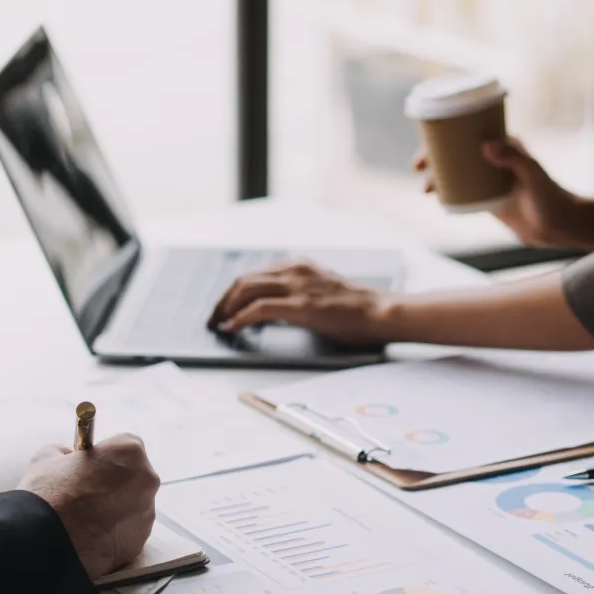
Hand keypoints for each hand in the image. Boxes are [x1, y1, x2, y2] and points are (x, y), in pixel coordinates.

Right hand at [18, 435, 159, 579]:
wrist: (45, 543)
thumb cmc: (48, 494)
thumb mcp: (47, 457)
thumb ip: (66, 452)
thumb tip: (68, 458)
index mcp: (128, 452)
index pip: (126, 446)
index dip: (108, 456)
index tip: (94, 465)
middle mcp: (146, 480)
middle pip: (135, 476)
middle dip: (116, 482)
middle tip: (89, 493)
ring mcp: (146, 513)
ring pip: (134, 506)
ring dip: (117, 508)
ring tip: (88, 519)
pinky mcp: (139, 542)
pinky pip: (129, 532)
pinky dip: (116, 533)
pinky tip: (92, 536)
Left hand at [206, 262, 391, 344]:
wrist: (380, 312)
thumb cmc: (356, 309)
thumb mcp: (321, 290)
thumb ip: (297, 293)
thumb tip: (270, 309)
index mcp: (298, 266)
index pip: (255, 274)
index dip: (234, 292)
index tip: (224, 307)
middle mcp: (294, 270)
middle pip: (244, 280)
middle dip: (223, 299)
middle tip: (213, 317)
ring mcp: (297, 286)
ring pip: (246, 290)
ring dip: (226, 308)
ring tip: (218, 323)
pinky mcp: (300, 306)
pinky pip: (259, 309)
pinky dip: (240, 318)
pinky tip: (232, 327)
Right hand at [414, 137, 582, 247]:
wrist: (560, 227)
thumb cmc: (552, 199)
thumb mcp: (533, 176)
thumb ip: (514, 159)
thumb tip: (485, 145)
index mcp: (506, 146)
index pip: (470, 134)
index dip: (445, 136)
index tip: (428, 145)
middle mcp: (496, 159)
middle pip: (457, 152)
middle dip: (434, 156)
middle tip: (417, 167)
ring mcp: (491, 180)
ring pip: (456, 172)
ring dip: (437, 176)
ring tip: (426, 188)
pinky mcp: (489, 199)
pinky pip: (463, 192)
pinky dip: (447, 192)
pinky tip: (435, 197)